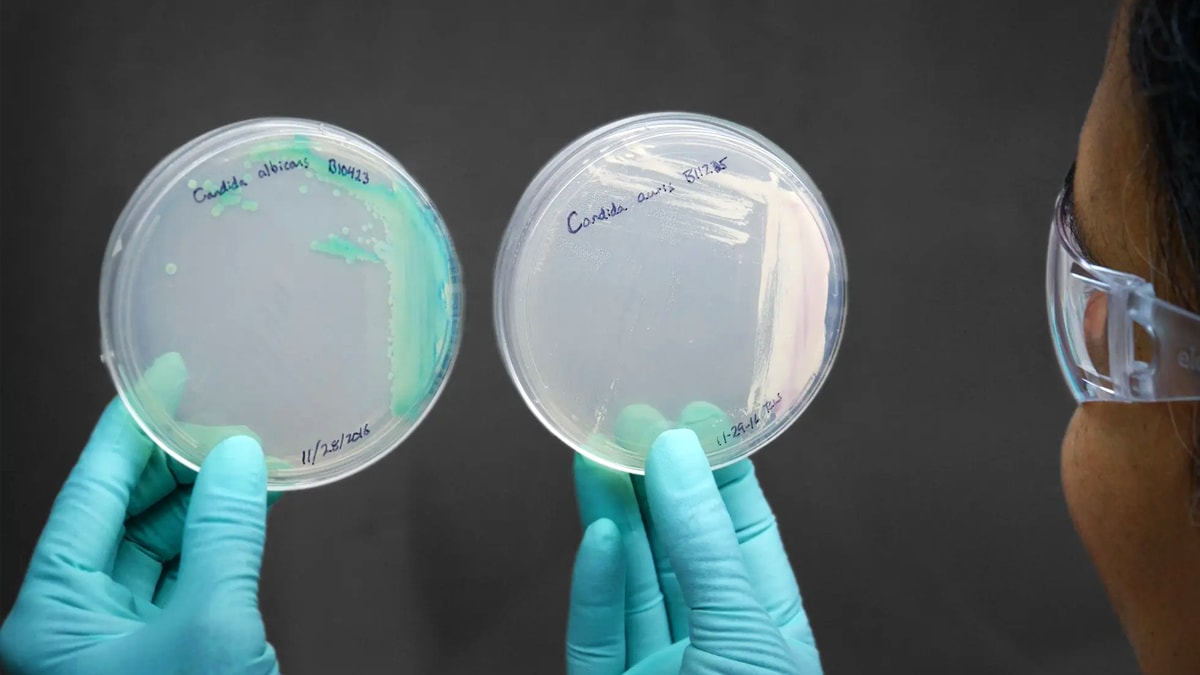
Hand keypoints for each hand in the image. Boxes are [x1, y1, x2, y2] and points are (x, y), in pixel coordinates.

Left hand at [0, 353, 281, 674]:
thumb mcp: (211, 625)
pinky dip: (216, 543)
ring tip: (245, 459)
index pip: (89, 492)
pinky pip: (184, 579)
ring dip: (203, 504)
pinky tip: (247, 509)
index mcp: (53, 615)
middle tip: (220, 417)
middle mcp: (76, 624)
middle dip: (175, 464)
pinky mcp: (162, 656)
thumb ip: (222, 535)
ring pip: (156, 548)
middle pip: (120, 515)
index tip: (165, 377)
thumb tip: (235, 457)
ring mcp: (118, 643)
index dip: (130, 427)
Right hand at [566, 402, 820, 673]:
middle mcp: (711, 643)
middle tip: (631, 423)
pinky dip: (594, 586)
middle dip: (654, 486)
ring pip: (631, 584)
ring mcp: (656, 669)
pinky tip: (597, 533)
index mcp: (768, 632)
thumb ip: (706, 546)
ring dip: (615, 519)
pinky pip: (596, 634)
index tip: (695, 420)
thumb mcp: (744, 630)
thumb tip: (678, 453)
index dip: (719, 477)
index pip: (744, 535)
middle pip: (678, 552)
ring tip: (596, 456)